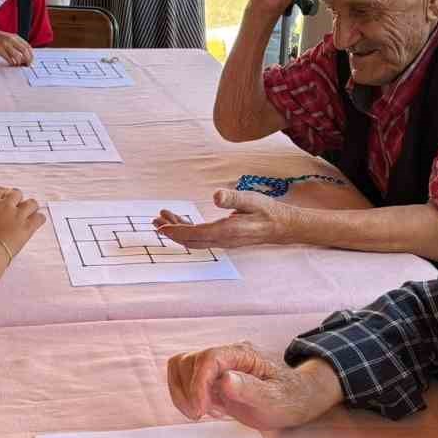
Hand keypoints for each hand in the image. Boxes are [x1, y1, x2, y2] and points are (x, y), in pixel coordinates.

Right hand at [0, 29, 34, 65]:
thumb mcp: (8, 37)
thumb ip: (15, 43)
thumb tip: (23, 54)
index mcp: (15, 36)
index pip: (27, 46)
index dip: (31, 54)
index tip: (31, 60)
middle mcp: (11, 40)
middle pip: (24, 51)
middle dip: (28, 60)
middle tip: (27, 65)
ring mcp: (5, 44)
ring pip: (18, 56)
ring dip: (20, 62)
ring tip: (18, 65)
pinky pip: (9, 59)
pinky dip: (12, 63)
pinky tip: (12, 64)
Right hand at [0, 186, 46, 255]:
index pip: (1, 192)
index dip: (6, 196)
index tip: (8, 201)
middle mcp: (6, 206)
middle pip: (17, 193)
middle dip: (19, 199)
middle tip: (20, 206)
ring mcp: (18, 215)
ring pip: (32, 203)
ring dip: (32, 207)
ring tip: (32, 213)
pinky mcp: (27, 225)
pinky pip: (39, 217)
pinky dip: (40, 219)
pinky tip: (38, 221)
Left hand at [152, 188, 296, 248]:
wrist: (281, 226)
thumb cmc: (266, 211)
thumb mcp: (250, 199)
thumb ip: (232, 198)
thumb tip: (216, 196)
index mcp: (227, 231)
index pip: (196, 234)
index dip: (177, 231)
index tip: (162, 227)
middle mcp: (223, 240)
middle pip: (191, 240)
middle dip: (172, 232)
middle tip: (156, 221)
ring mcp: (223, 242)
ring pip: (194, 240)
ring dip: (178, 231)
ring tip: (163, 218)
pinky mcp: (223, 239)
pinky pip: (201, 238)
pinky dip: (188, 230)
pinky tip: (182, 221)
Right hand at [165, 341, 342, 426]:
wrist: (294, 398)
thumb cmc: (287, 399)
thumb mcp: (274, 399)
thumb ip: (249, 389)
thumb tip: (225, 379)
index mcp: (242, 354)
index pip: (208, 358)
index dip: (198, 383)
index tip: (201, 409)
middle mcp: (226, 355)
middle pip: (188, 361)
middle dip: (188, 390)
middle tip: (201, 414)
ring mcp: (216, 365)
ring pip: (180, 367)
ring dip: (181, 392)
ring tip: (199, 413)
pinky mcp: (210, 377)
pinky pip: (183, 378)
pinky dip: (183, 395)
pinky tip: (202, 409)